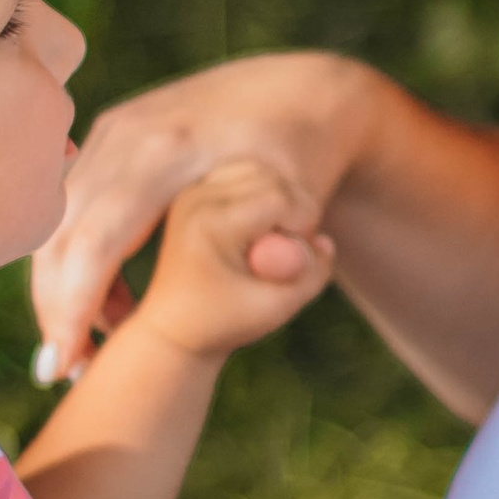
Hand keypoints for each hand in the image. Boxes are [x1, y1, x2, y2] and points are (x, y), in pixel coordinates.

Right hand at [30, 54, 377, 381]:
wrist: (296, 91)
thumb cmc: (300, 154)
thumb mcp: (299, 202)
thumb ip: (282, 250)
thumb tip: (257, 286)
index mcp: (166, 151)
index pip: (94, 240)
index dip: (73, 308)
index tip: (64, 367)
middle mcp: (124, 134)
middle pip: (59, 233)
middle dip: (53, 308)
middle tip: (62, 374)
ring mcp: (110, 131)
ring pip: (56, 222)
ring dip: (60, 288)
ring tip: (88, 348)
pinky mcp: (107, 137)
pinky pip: (72, 207)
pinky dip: (75, 260)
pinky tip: (106, 307)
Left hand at [139, 158, 336, 363]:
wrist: (173, 326)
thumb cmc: (225, 322)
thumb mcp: (277, 308)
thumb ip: (313, 275)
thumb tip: (324, 240)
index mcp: (210, 224)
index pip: (279, 197)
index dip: (304, 223)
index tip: (298, 256)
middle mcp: (197, 198)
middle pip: (271, 177)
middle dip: (295, 210)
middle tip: (289, 248)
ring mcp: (194, 191)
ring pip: (260, 171)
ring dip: (280, 200)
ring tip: (273, 239)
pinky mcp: (198, 191)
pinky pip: (245, 176)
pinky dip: (263, 196)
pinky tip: (257, 230)